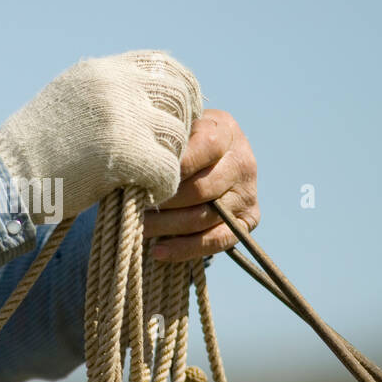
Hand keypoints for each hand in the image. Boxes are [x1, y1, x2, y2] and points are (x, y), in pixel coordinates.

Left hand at [143, 110, 258, 261]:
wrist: (212, 157)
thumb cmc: (183, 141)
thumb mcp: (177, 130)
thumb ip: (165, 140)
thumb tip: (140, 163)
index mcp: (225, 131)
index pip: (204, 148)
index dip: (173, 166)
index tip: (144, 177)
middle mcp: (242, 162)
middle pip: (200, 190)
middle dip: (164, 202)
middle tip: (134, 207)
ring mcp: (247, 194)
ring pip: (203, 217)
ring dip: (167, 226)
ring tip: (139, 227)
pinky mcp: (247, 221)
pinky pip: (218, 241)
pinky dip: (186, 249)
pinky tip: (158, 252)